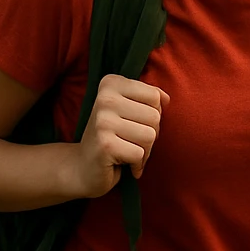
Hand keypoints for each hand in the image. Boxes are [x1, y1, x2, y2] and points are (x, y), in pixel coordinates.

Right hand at [71, 75, 170, 197]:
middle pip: (155, 116)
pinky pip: (140, 154)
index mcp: (110, 84)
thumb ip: (148, 99)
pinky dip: (136, 164)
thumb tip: (166, 98)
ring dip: (144, 151)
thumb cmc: (112, 137)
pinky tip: (121, 163)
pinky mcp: (105, 145)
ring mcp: (103, 121)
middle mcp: (104, 98)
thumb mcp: (128, 110)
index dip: (152, 114)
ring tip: (127, 152)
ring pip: (150, 136)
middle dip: (150, 135)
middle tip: (130, 141)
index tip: (134, 123)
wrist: (83, 167)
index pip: (154, 96)